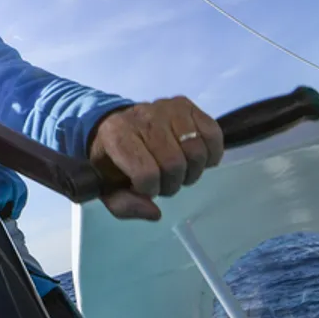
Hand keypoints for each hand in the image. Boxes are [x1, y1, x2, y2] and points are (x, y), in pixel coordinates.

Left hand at [89, 96, 223, 220]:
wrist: (113, 124)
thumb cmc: (111, 158)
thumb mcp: (105, 186)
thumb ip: (122, 205)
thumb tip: (154, 213)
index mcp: (117, 136)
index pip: (147, 173)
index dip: (150, 189)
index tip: (144, 187)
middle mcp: (142, 117)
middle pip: (175, 164)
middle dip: (171, 183)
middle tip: (163, 182)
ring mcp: (166, 108)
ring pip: (196, 151)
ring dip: (191, 170)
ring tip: (178, 170)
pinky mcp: (185, 105)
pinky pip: (212, 134)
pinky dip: (210, 153)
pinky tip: (195, 158)